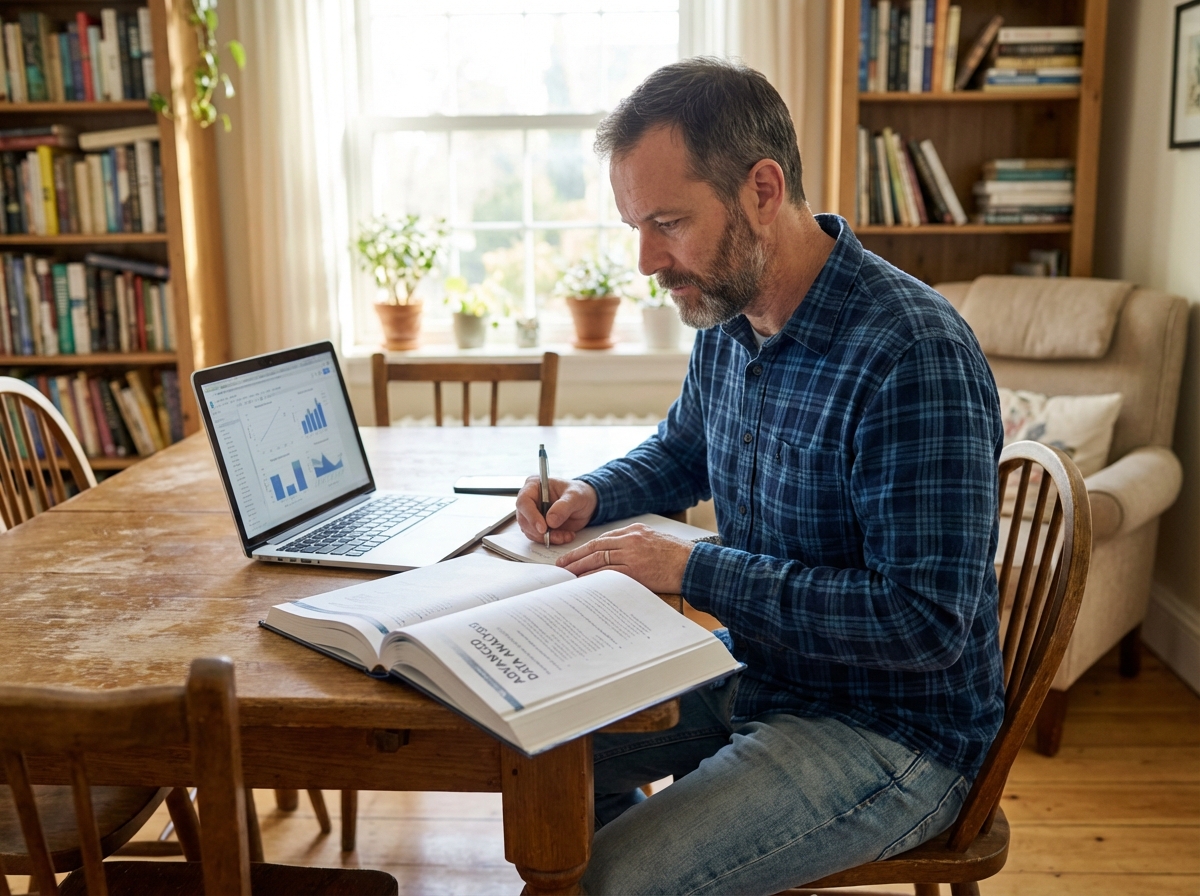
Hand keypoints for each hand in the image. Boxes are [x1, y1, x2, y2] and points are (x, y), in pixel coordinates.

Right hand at [515, 477, 597, 544]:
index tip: (543, 528)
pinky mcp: (537, 526)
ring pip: (530, 531)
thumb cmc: (579, 494)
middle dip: (539, 531)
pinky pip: (538, 537)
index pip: (524, 501)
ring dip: (547, 537)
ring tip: (565, 535)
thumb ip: (563, 506)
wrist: (586, 504)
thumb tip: (550, 520)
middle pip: (523, 519)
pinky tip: (565, 536)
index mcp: (534, 486)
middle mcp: (530, 500)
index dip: (531, 516)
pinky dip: (551, 540)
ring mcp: (532, 514)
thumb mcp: (575, 496)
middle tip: (555, 536)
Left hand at [555, 523, 692, 593]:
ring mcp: (632, 554)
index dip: (585, 548)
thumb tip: (615, 555)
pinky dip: (594, 577)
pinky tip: (584, 582)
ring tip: (567, 575)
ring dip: (580, 567)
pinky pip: (608, 572)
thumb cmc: (677, 556)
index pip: (603, 539)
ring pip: (598, 559)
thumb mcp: (654, 541)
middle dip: (576, 557)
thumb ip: (635, 544)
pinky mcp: (636, 570)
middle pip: (596, 547)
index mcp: (634, 531)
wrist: (693, 564)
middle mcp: (631, 540)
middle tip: (561, 566)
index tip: (573, 555)